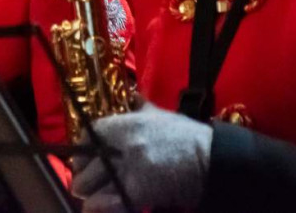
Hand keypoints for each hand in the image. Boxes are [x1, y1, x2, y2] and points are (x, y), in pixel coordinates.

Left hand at [73, 103, 211, 212]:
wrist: (212, 159)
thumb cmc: (187, 137)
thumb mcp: (160, 115)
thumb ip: (141, 107)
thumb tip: (132, 95)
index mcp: (122, 124)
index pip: (87, 136)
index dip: (82, 151)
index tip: (85, 161)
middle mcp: (119, 145)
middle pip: (83, 166)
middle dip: (84, 179)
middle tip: (90, 186)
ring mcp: (127, 168)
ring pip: (89, 186)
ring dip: (90, 196)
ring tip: (95, 199)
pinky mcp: (137, 192)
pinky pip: (106, 203)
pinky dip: (100, 208)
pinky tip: (100, 208)